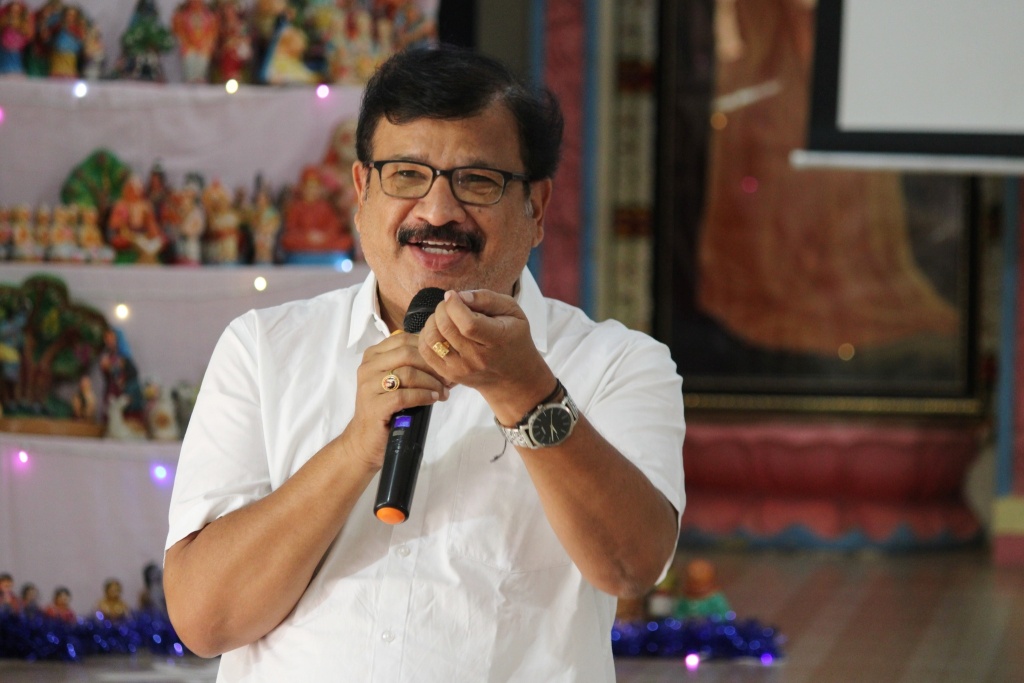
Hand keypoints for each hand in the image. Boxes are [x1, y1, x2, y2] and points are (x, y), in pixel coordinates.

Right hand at [338, 331, 448, 470]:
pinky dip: (423, 396)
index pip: (404, 339)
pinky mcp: (374, 406)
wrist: (366, 440)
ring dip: (431, 382)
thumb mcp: (396, 380)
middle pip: (407, 353)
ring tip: (443, 392)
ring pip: (408, 373)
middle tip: (447, 379)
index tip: (444, 362)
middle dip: (432, 366)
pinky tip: (433, 399)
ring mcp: (368, 386)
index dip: (428, 350)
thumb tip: (442, 354)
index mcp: (373, 356)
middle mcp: (368, 367)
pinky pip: (404, 395)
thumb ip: (411, 364)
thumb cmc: (385, 408)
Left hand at [419, 289, 554, 424]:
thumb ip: (488, 299)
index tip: (453, 295)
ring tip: (443, 316)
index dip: (454, 305)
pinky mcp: (449, 374)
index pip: (468, 323)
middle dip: (442, 308)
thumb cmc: (514, 338)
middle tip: (449, 303)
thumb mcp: (513, 312)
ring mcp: (462, 369)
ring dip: (432, 321)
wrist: (512, 377)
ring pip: (433, 339)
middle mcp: (478, 358)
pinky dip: (426, 335)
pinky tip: (438, 329)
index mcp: (497, 340)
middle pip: (447, 328)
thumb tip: (460, 296)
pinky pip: (426, 351)